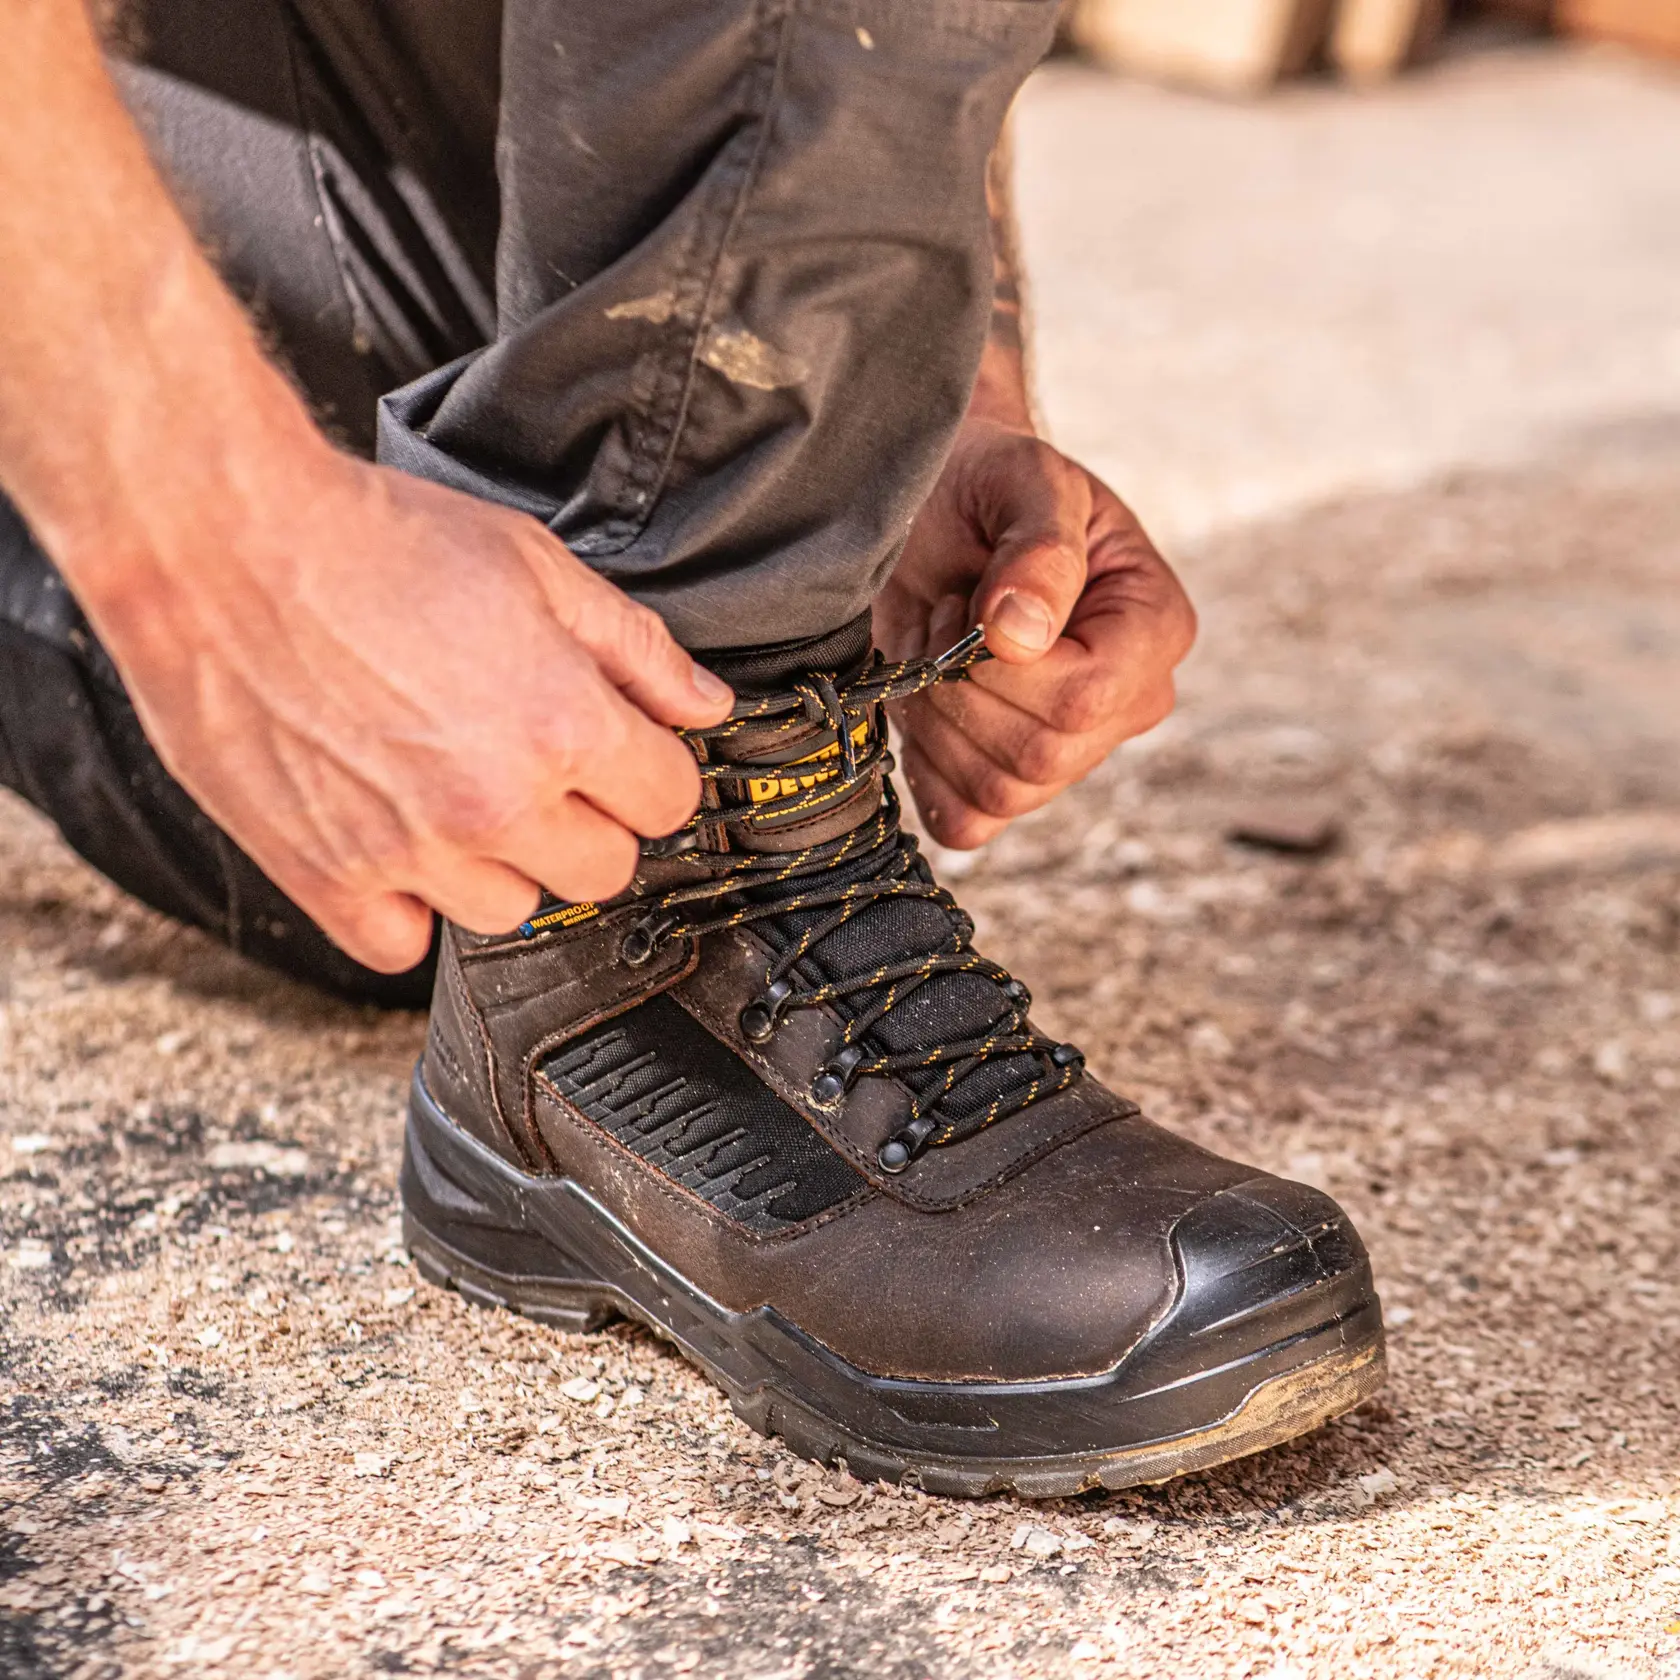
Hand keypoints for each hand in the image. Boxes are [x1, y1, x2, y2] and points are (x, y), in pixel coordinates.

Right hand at [74, 443, 731, 971]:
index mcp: (564, 727)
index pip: (669, 802)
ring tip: (458, 794)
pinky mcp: (327, 878)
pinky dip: (406, 909)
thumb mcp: (536, 566)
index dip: (651, 770)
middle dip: (589, 821)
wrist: (220, 544)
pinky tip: (398, 843)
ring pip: (512, 913)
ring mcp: (411, 853)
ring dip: (501, 866)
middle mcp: (497, 805)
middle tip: (541, 767)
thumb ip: (635, 650)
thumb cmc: (374, 541)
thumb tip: (706, 706)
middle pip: (604, 870)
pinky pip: (401, 946)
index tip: (621, 751)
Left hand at [874, 419, 1194, 849]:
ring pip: (998, 794)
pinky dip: (925, 772)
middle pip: (1038, 756)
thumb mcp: (1022, 479)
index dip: (1003, 669)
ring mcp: (1072, 751)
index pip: (1085, 697)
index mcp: (1153, 630)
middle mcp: (1127, 702)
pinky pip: (966, 821)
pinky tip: (924, 703)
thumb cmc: (990, 485)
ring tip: (934, 648)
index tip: (966, 604)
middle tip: (942, 618)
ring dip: (934, 723)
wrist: (940, 506)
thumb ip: (1038, 548)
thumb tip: (1020, 635)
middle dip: (958, 691)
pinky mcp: (1010, 781)